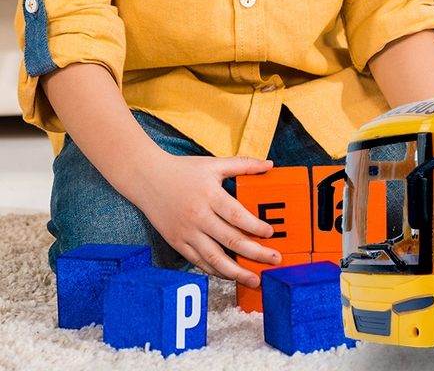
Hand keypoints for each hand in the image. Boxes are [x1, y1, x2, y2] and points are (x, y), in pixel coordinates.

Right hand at [131, 152, 281, 286]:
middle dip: (255, 253)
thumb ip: (243, 165)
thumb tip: (270, 165)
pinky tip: (230, 276)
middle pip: (230, 240)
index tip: (271, 233)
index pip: (236, 215)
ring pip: (213, 258)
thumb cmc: (185, 170)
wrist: (148, 179)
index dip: (254, 226)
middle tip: (275, 260)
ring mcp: (186, 233)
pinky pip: (198, 261)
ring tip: (254, 279)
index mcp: (209, 196)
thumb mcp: (214, 164)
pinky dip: (215, 271)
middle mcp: (198, 217)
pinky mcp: (177, 243)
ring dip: (236, 272)